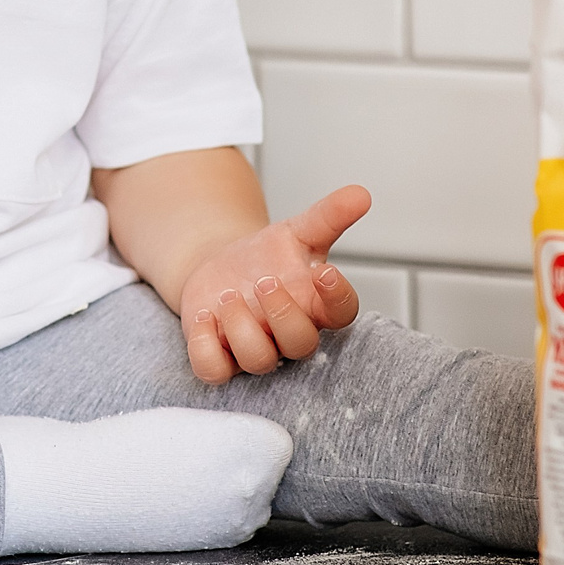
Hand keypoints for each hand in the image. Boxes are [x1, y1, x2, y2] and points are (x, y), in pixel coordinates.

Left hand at [179, 185, 372, 383]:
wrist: (221, 270)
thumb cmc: (267, 258)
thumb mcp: (297, 231)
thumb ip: (329, 216)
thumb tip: (361, 193)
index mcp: (315, 304)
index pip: (342, 313)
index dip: (337, 297)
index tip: (322, 271)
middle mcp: (288, 332)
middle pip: (301, 344)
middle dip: (283, 313)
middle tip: (264, 280)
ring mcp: (255, 348)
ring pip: (259, 360)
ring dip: (242, 329)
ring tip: (227, 296)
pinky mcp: (220, 358)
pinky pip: (214, 371)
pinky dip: (206, 348)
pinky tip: (202, 317)